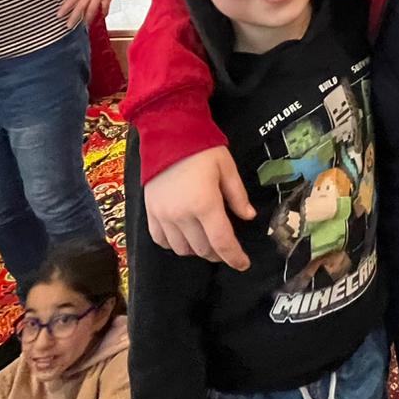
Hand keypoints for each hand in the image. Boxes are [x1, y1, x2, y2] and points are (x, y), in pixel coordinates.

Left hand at [58, 0, 118, 28]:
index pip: (71, 0)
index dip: (64, 8)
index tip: (59, 15)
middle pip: (79, 7)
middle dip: (73, 18)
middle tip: (69, 25)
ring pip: (91, 10)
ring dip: (88, 18)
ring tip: (85, 25)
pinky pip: (105, 7)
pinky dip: (104, 12)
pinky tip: (104, 16)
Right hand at [144, 147, 255, 269]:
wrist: (168, 134)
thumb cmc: (202, 149)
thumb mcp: (227, 168)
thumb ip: (238, 196)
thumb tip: (248, 217)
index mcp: (205, 204)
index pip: (222, 242)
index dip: (234, 257)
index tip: (243, 264)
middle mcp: (182, 215)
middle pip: (203, 249)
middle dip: (218, 253)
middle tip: (226, 247)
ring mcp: (163, 215)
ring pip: (182, 249)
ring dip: (197, 250)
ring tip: (206, 241)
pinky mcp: (150, 212)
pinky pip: (161, 240)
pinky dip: (175, 244)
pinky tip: (184, 237)